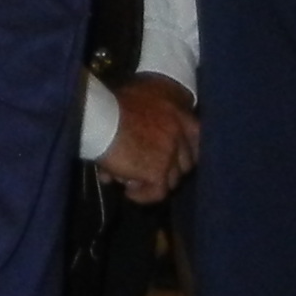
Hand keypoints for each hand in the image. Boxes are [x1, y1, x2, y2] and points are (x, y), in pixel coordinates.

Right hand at [98, 79, 196, 203]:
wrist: (98, 118)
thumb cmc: (109, 105)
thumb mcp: (138, 100)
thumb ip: (150, 118)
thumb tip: (146, 138)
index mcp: (178, 114)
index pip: (196, 137)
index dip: (184, 151)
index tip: (170, 158)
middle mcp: (180, 133)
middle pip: (186, 162)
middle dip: (168, 169)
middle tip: (147, 171)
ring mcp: (171, 153)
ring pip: (172, 180)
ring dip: (152, 181)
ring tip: (130, 179)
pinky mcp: (158, 171)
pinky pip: (157, 193)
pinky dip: (142, 195)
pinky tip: (128, 191)